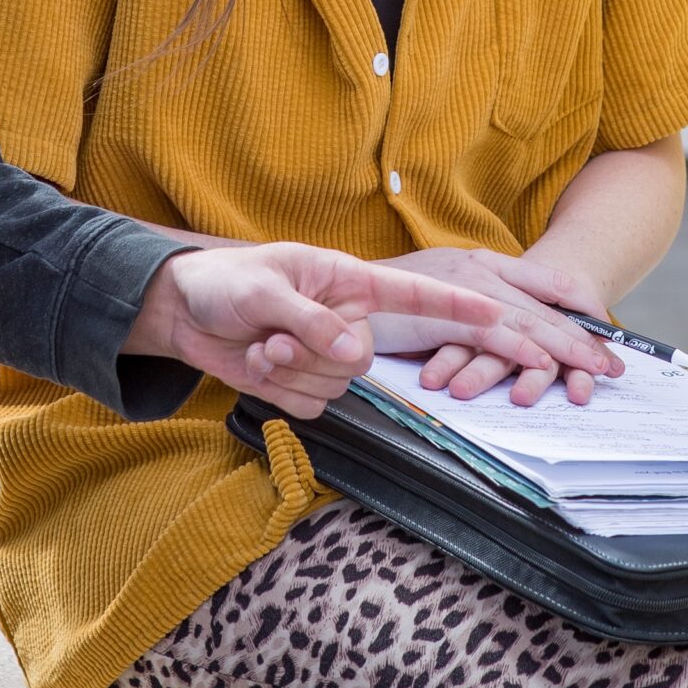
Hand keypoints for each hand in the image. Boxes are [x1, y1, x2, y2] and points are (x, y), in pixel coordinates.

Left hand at [125, 243, 620, 419]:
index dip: (462, 310)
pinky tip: (255, 364)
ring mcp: (329, 355)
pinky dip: (276, 390)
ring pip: (336, 387)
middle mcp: (349, 319)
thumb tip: (357, 354)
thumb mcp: (266, 293)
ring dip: (289, 374)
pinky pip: (310, 405)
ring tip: (258, 345)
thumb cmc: (227, 282)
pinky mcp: (308, 384)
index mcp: (351, 283)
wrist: (184, 312)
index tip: (503, 318)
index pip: (419, 296)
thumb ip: (314, 323)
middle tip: (270, 340)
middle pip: (364, 359)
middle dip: (314, 356)